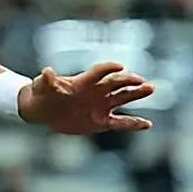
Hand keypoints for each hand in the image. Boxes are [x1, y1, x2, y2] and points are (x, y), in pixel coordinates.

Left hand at [17, 62, 153, 133]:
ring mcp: (101, 105)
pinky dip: (133, 123)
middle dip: (129, 80)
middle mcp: (96, 91)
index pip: (99, 72)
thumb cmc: (43, 95)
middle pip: (116, 83)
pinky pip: (120, 122)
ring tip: (151, 88)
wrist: (44, 111)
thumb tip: (47, 71)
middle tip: (141, 80)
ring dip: (137, 93)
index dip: (108, 68)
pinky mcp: (102, 120)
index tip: (119, 66)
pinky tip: (147, 124)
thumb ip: (46, 81)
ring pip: (123, 98)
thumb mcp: (41, 88)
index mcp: (84, 81)